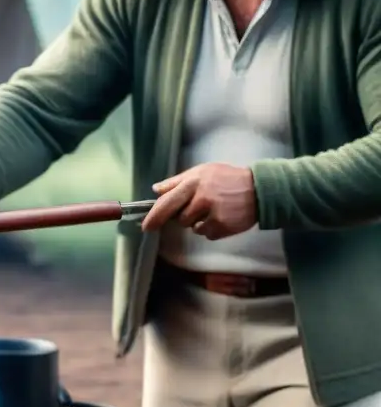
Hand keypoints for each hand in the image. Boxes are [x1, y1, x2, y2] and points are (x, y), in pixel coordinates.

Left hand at [141, 163, 257, 239]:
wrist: (260, 189)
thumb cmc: (228, 178)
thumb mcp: (202, 171)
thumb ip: (177, 181)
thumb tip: (156, 190)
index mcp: (193, 182)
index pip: (167, 202)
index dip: (154, 216)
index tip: (146, 226)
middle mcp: (201, 198)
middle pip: (179, 218)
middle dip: (181, 218)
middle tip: (194, 211)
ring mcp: (212, 214)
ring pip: (192, 227)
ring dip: (197, 222)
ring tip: (213, 209)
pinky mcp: (222, 226)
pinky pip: (206, 234)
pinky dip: (210, 229)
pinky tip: (222, 217)